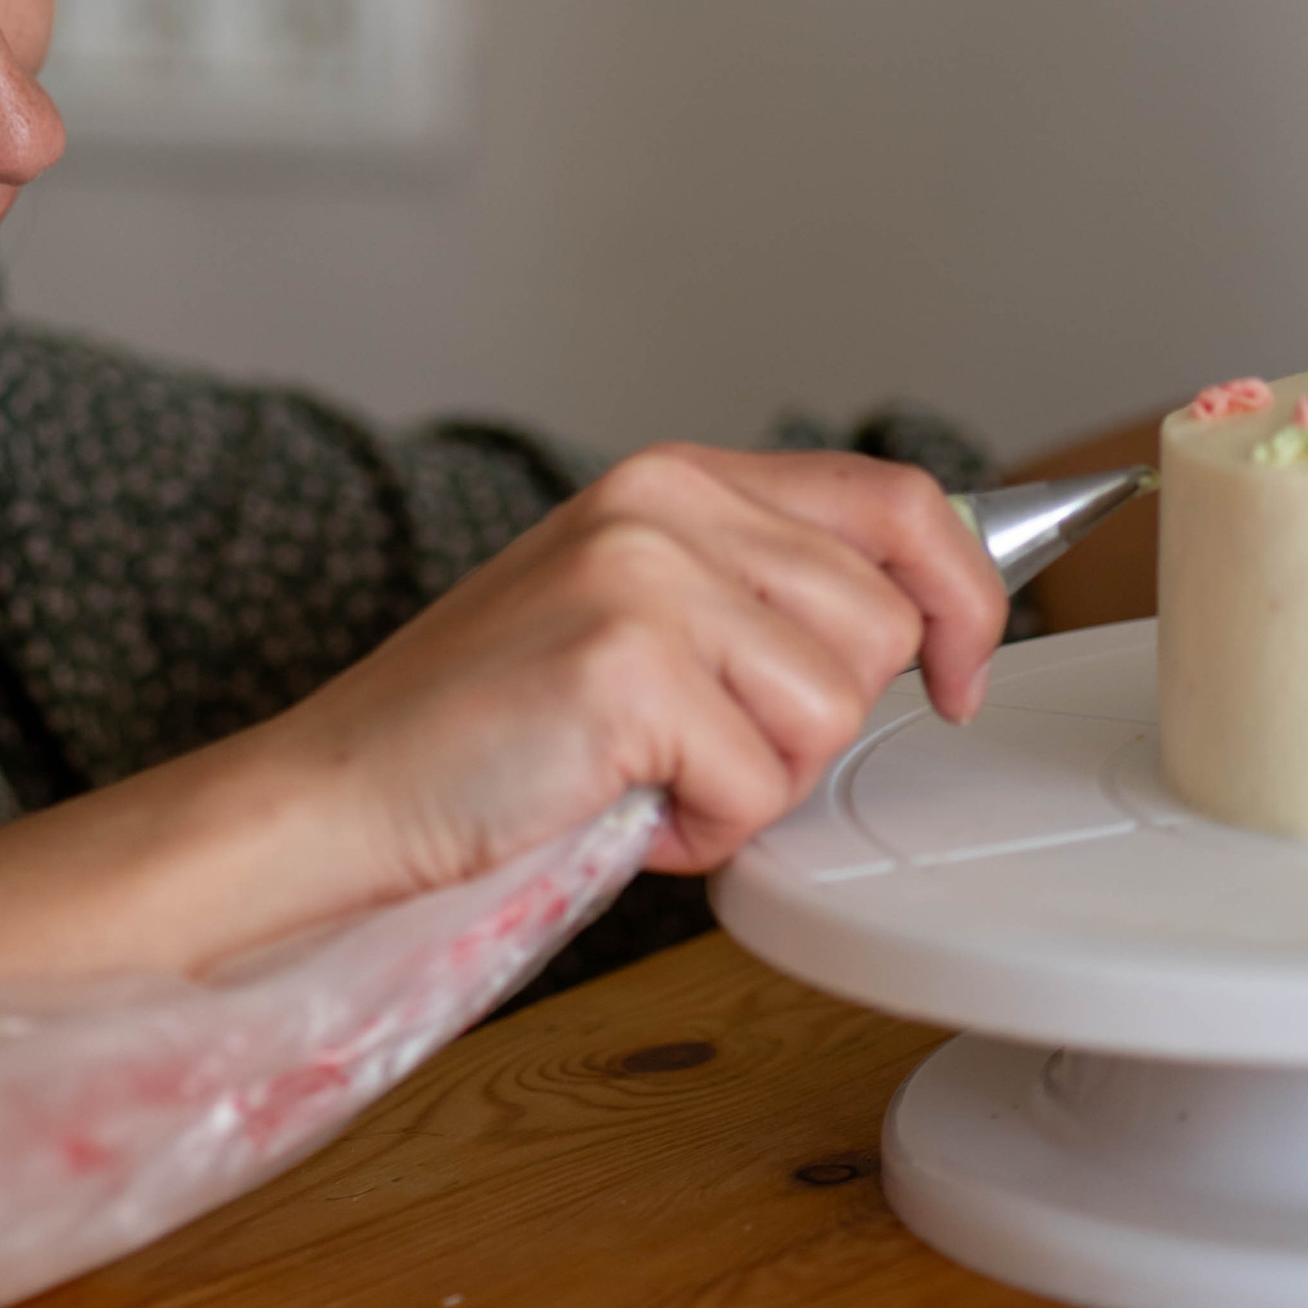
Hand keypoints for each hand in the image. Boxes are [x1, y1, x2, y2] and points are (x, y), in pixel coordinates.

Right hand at [276, 445, 1004, 895]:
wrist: (344, 789)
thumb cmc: (488, 725)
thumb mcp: (634, 609)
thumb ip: (753, 586)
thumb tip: (920, 622)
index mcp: (676, 477)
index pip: (897, 499)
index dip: (964, 594)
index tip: (963, 675)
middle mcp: (666, 504)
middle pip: (880, 625)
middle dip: (815, 722)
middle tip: (702, 748)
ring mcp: (646, 578)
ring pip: (832, 710)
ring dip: (755, 780)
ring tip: (649, 773)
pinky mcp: (627, 666)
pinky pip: (758, 783)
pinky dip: (703, 830)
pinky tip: (617, 803)